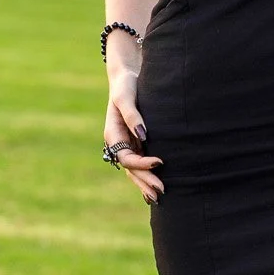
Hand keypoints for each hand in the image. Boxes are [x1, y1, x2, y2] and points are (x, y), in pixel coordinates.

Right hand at [104, 66, 162, 202]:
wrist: (127, 77)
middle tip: (161, 191)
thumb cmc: (126, 85)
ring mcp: (127, 144)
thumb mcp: (126, 97)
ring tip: (158, 197)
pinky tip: (154, 187)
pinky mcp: (136, 142)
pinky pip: (140, 164)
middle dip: (145, 180)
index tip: (159, 162)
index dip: (141, 163)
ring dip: (145, 183)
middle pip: (130, 168)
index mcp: (113, 134)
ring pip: (134, 170)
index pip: (126, 157)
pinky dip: (146, 175)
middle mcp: (119, 143)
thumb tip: (143, 134)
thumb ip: (133, 116)